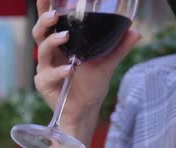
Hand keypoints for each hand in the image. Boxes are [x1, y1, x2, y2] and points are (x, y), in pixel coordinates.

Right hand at [33, 0, 140, 130]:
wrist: (86, 110)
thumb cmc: (91, 86)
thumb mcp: (107, 63)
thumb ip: (118, 47)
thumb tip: (135, 31)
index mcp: (61, 46)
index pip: (51, 24)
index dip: (46, 10)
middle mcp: (50, 55)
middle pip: (39, 33)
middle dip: (44, 22)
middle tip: (55, 15)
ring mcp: (45, 69)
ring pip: (42, 51)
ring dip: (52, 42)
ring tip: (65, 36)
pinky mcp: (44, 84)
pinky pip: (47, 75)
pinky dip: (59, 72)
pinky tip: (70, 70)